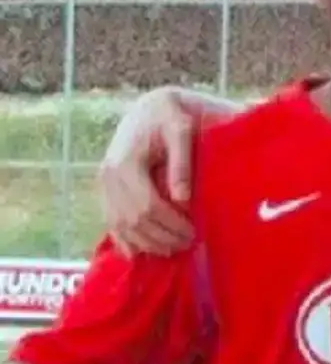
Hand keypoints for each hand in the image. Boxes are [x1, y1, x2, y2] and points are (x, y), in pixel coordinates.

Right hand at [97, 87, 196, 256]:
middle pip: (133, 220)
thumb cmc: (170, 118)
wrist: (149, 109)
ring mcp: (104, 184)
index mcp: (125, 163)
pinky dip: (124, 241)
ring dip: (146, 243)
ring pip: (120, 226)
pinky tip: (140, 254)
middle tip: (189, 243)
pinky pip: (110, 222)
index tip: (193, 233)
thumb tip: (182, 200)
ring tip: (173, 249)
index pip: (146, 206)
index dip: (170, 224)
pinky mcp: (106, 190)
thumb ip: (182, 164)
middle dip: (162, 237)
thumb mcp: (181, 132)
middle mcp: (108, 176)